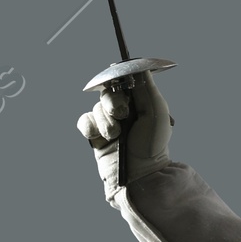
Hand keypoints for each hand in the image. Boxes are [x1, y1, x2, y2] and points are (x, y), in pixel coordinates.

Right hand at [77, 71, 172, 202]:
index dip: (119, 81)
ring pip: (96, 108)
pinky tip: (100, 136)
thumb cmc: (153, 145)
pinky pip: (84, 122)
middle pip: (107, 92)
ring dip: (105, 120)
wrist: (140, 175)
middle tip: (122, 114)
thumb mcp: (156, 112)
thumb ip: (146, 88)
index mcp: (139, 103)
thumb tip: (138, 66)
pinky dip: (90, 126)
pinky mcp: (95, 137)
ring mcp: (108, 124)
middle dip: (112, 102)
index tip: (122, 84)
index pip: (123, 82)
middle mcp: (123, 112)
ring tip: (116, 135)